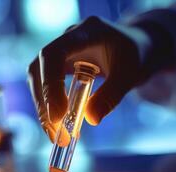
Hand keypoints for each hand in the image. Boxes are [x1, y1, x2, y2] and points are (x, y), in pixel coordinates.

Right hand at [28, 16, 152, 141]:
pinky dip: (49, 105)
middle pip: (39, 68)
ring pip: (38, 77)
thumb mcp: (131, 75)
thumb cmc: (137, 56)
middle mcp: (67, 39)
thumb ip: (110, 96)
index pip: (53, 55)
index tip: (57, 116)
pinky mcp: (60, 64)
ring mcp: (62, 51)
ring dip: (43, 106)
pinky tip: (58, 123)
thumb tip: (90, 120)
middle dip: (43, 102)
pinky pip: (46, 83)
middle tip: (55, 133)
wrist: (137, 47)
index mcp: (86, 32)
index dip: (50, 85)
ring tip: (56, 134)